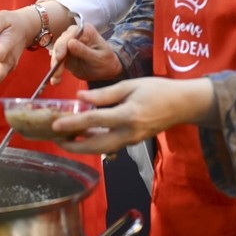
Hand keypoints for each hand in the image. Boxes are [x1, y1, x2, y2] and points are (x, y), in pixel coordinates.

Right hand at [54, 21, 123, 83]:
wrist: (107, 69)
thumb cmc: (106, 61)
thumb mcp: (98, 58)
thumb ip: (85, 51)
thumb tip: (70, 43)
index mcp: (84, 31)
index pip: (69, 36)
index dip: (62, 46)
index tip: (59, 58)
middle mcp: (74, 35)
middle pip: (59, 44)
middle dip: (56, 58)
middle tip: (56, 73)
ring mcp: (67, 44)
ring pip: (56, 53)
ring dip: (54, 66)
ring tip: (56, 79)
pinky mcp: (64, 55)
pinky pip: (57, 62)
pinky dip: (56, 71)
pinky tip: (56, 80)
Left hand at [54, 77, 216, 154]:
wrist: (182, 105)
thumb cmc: (156, 90)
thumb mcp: (130, 85)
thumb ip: (104, 94)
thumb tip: (80, 98)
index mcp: (128, 115)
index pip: (94, 121)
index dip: (73, 123)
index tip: (55, 124)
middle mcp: (129, 133)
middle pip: (95, 145)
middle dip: (73, 145)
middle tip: (53, 139)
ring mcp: (131, 140)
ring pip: (101, 149)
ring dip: (81, 146)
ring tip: (63, 139)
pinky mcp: (132, 142)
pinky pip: (109, 146)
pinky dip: (93, 143)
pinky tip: (81, 136)